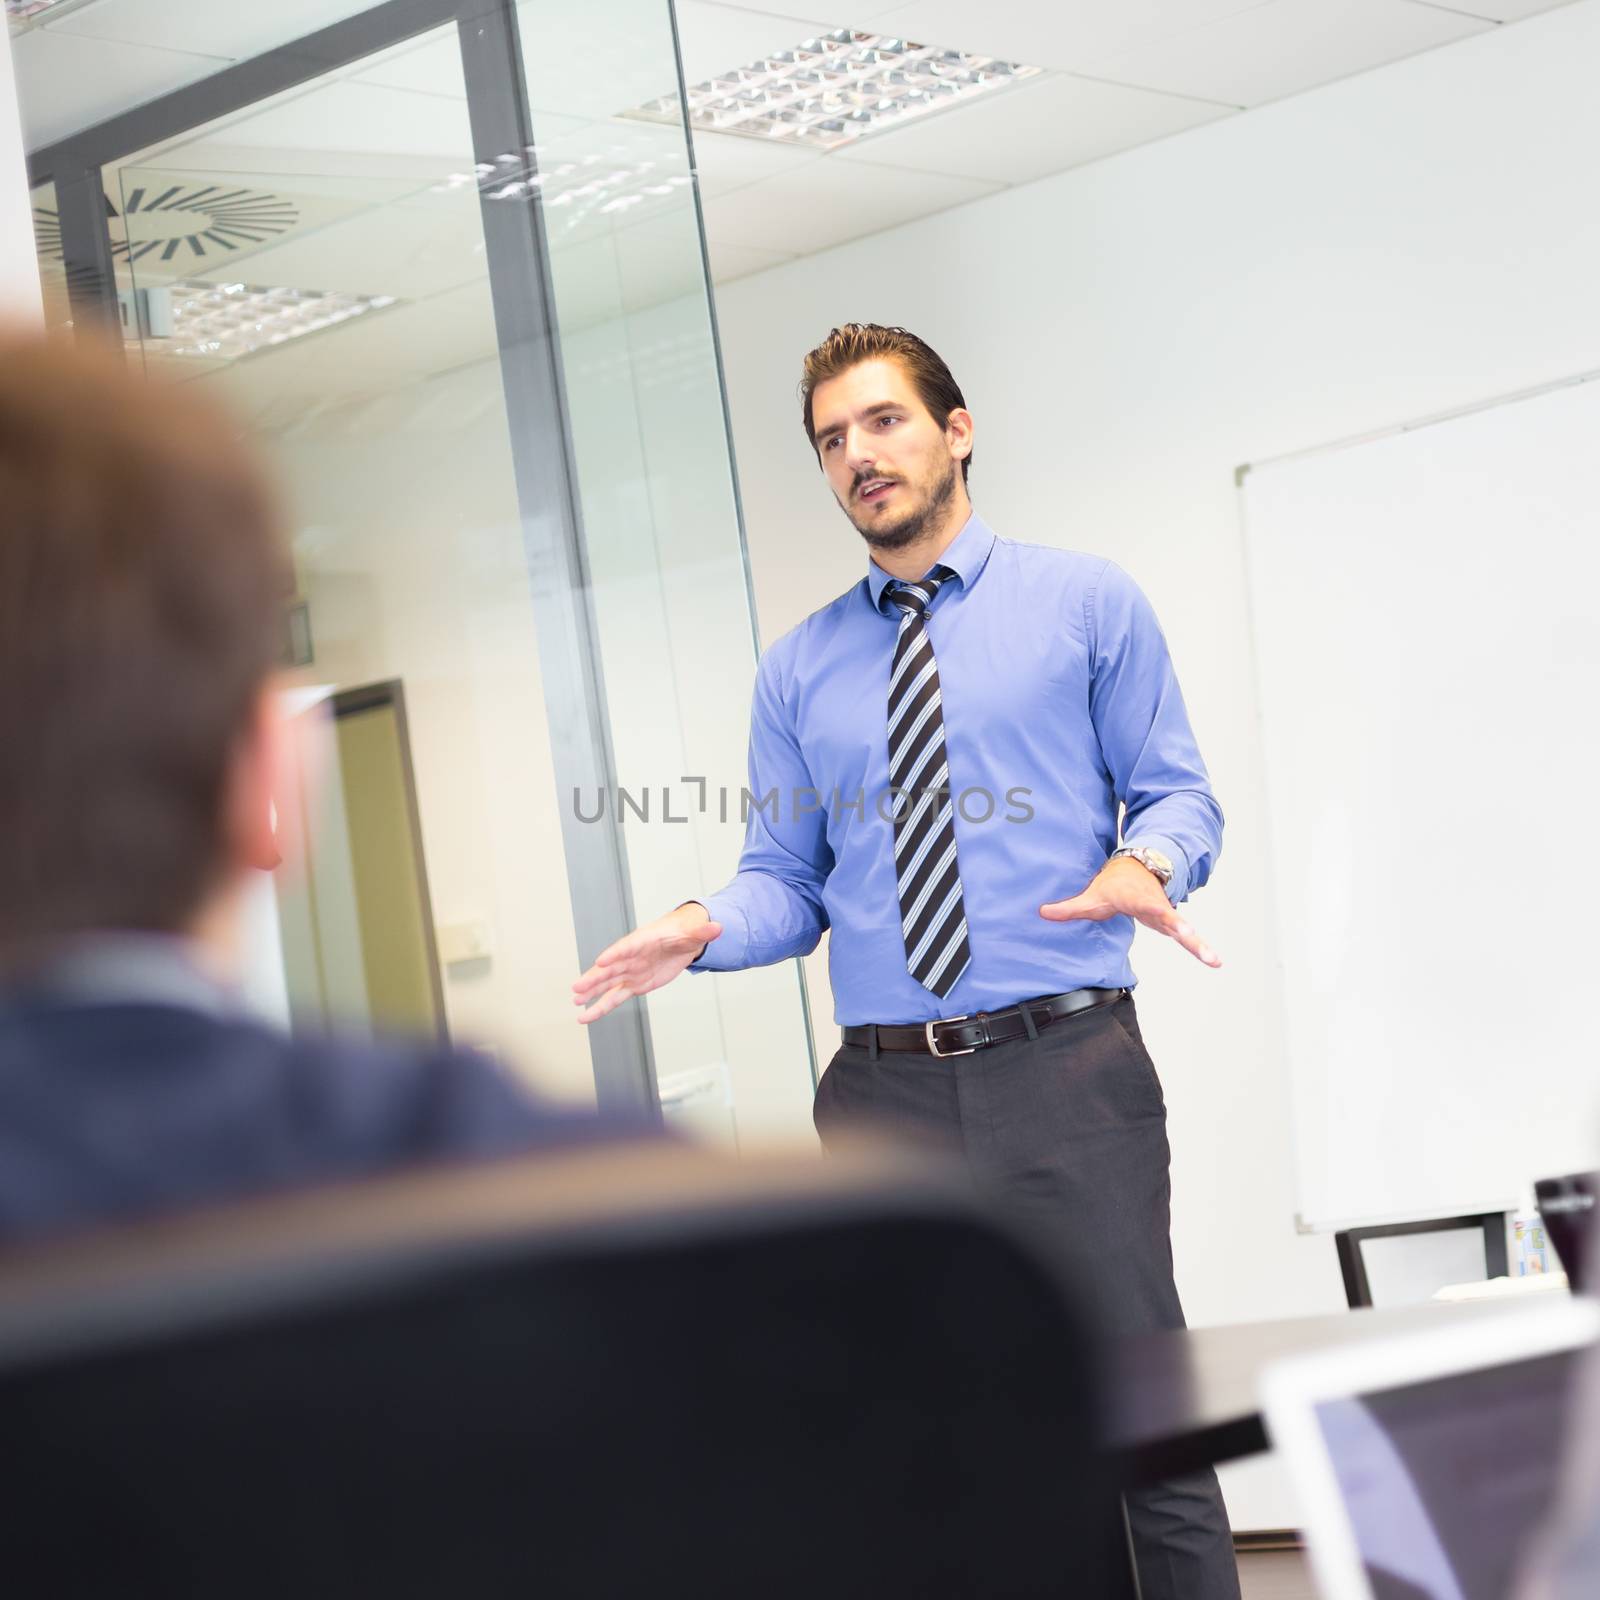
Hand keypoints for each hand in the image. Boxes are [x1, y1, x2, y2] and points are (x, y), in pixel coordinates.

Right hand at [571, 903, 722, 1023]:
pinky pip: (614, 998)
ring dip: (591, 993)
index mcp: (644, 941)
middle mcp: (632, 956)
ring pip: (608, 984)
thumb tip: (718, 927)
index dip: (615, 954)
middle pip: (611, 968)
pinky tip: (585, 1017)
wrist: (682, 941)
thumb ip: (704, 932)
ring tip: (575, 1002)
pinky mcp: (634, 985)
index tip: (600, 961)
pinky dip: (600, 1007)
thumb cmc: (685, 933)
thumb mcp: (696, 932)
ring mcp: (630, 971)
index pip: (627, 947)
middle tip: (577, 987)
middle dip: (595, 977)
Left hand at [1039, 858, 1220, 967]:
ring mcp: (1168, 915)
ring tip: (1216, 961)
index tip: (1170, 919)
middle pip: (1175, 922)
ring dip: (1200, 945)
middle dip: (1189, 935)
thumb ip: (1070, 907)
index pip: (1150, 907)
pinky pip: (1186, 937)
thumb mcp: (1093, 895)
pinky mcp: (1171, 923)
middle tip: (1207, 951)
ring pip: (1186, 931)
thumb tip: (1042, 912)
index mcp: (1139, 899)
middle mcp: (1158, 907)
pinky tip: (1214, 960)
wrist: (1139, 867)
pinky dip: (1199, 947)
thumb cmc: (1114, 883)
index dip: (1159, 913)